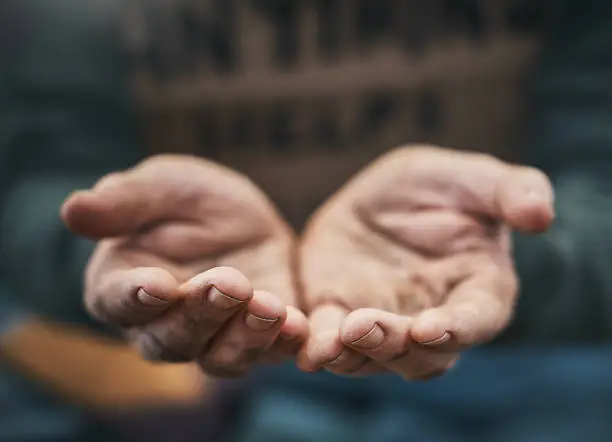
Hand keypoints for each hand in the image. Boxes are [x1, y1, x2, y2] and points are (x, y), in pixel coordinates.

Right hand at [62, 155, 307, 377]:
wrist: (235, 214)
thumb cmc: (183, 200)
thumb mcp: (159, 187)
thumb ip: (123, 201)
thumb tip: (73, 209)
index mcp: (124, 286)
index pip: (120, 302)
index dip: (136, 297)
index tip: (158, 284)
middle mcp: (164, 324)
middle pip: (174, 338)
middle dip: (201, 313)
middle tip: (228, 284)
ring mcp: (213, 335)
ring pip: (222, 356)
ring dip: (245, 336)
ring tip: (269, 307)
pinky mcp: (258, 333)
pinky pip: (269, 350)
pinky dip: (283, 344)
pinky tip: (299, 327)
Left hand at [298, 146, 553, 378]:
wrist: (379, 193)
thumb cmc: (438, 187)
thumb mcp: (472, 177)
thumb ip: (510, 191)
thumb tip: (542, 215)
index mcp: (476, 287)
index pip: (477, 318)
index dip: (458, 327)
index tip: (433, 326)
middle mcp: (431, 316)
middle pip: (422, 353)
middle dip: (396, 345)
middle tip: (368, 327)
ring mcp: (383, 320)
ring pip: (373, 357)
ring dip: (355, 355)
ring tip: (333, 342)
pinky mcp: (338, 312)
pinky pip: (328, 340)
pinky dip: (319, 349)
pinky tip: (306, 351)